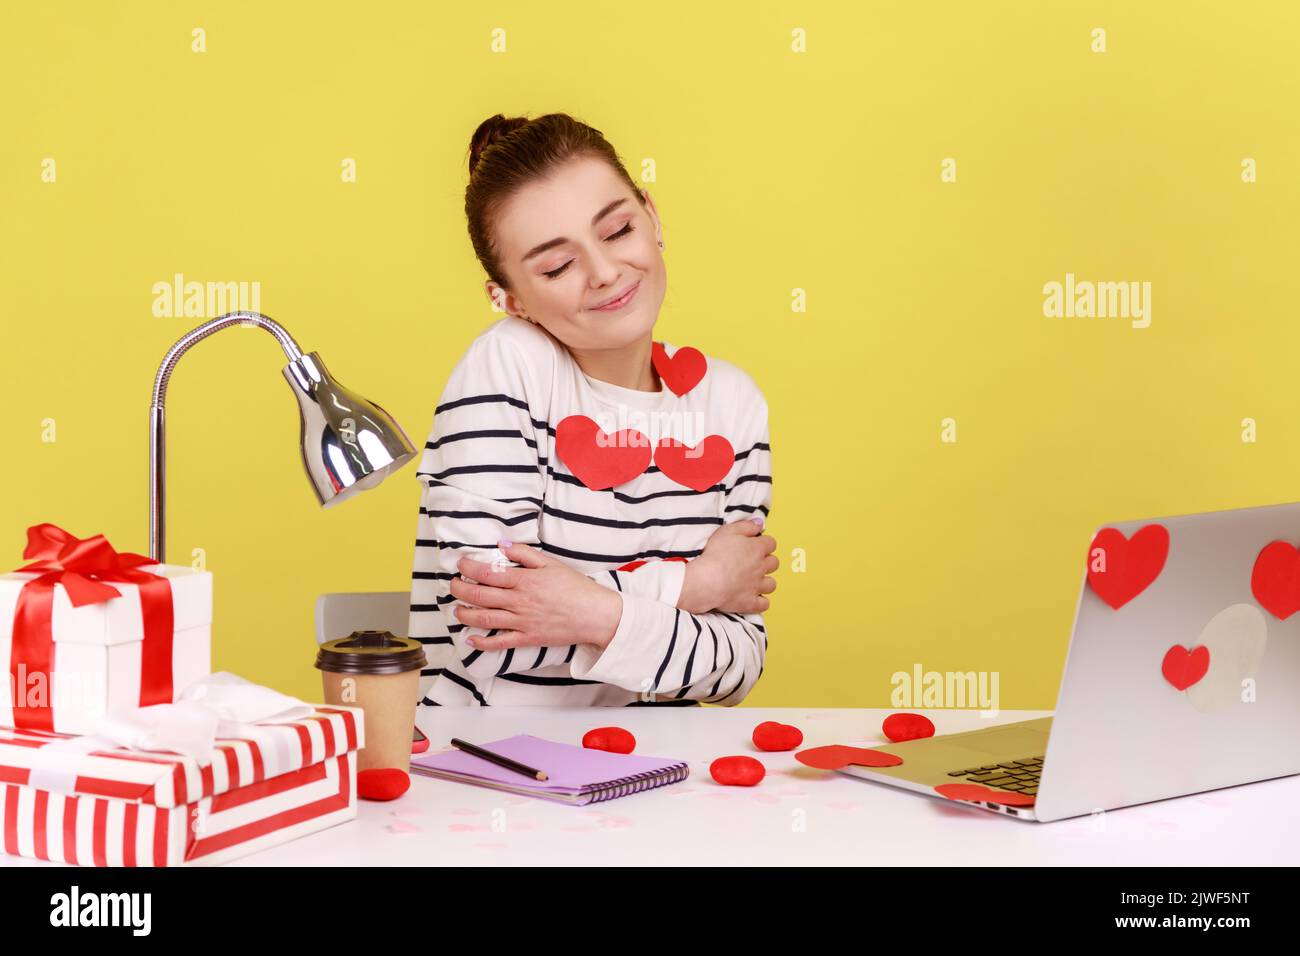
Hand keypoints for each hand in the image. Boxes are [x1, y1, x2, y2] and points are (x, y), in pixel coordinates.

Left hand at [449, 540, 622, 651]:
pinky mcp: (527, 638)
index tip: (460, 565)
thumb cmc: (576, 587)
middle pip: (480, 596)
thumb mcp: (552, 563)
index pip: (488, 573)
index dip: (469, 568)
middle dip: (460, 590)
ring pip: (485, 618)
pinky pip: (500, 642)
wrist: (595, 615)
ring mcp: (522, 622)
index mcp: (525, 580)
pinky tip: (470, 640)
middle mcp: (520, 601)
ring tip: (456, 609)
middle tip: (452, 584)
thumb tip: (501, 544)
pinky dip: (482, 643)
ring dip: (465, 614)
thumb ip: (525, 553)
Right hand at [677, 516, 777, 614]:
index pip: (771, 543)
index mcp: (757, 549)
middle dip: (767, 561)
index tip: (755, 544)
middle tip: (754, 562)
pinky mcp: (750, 602)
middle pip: (774, 563)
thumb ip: (746, 526)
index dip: (764, 543)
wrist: (707, 581)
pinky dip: (761, 602)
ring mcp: (757, 586)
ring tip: (754, 580)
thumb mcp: (728, 531)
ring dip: (765, 581)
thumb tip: (760, 523)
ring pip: (771, 584)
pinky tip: (753, 597)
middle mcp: (761, 567)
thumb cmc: (715, 554)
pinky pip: (764, 604)